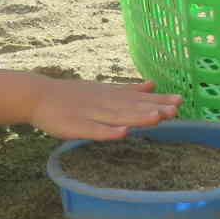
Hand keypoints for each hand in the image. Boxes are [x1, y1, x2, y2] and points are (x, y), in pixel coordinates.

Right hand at [28, 77, 179, 139]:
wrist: (39, 96)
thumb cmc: (73, 96)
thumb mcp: (104, 89)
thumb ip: (128, 90)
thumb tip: (152, 85)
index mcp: (112, 97)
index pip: (139, 99)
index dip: (160, 101)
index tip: (180, 101)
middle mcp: (105, 104)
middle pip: (132, 107)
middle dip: (154, 108)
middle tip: (176, 109)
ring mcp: (91, 115)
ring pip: (117, 117)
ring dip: (137, 117)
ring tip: (157, 118)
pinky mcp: (77, 127)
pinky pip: (95, 131)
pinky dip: (109, 132)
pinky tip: (123, 133)